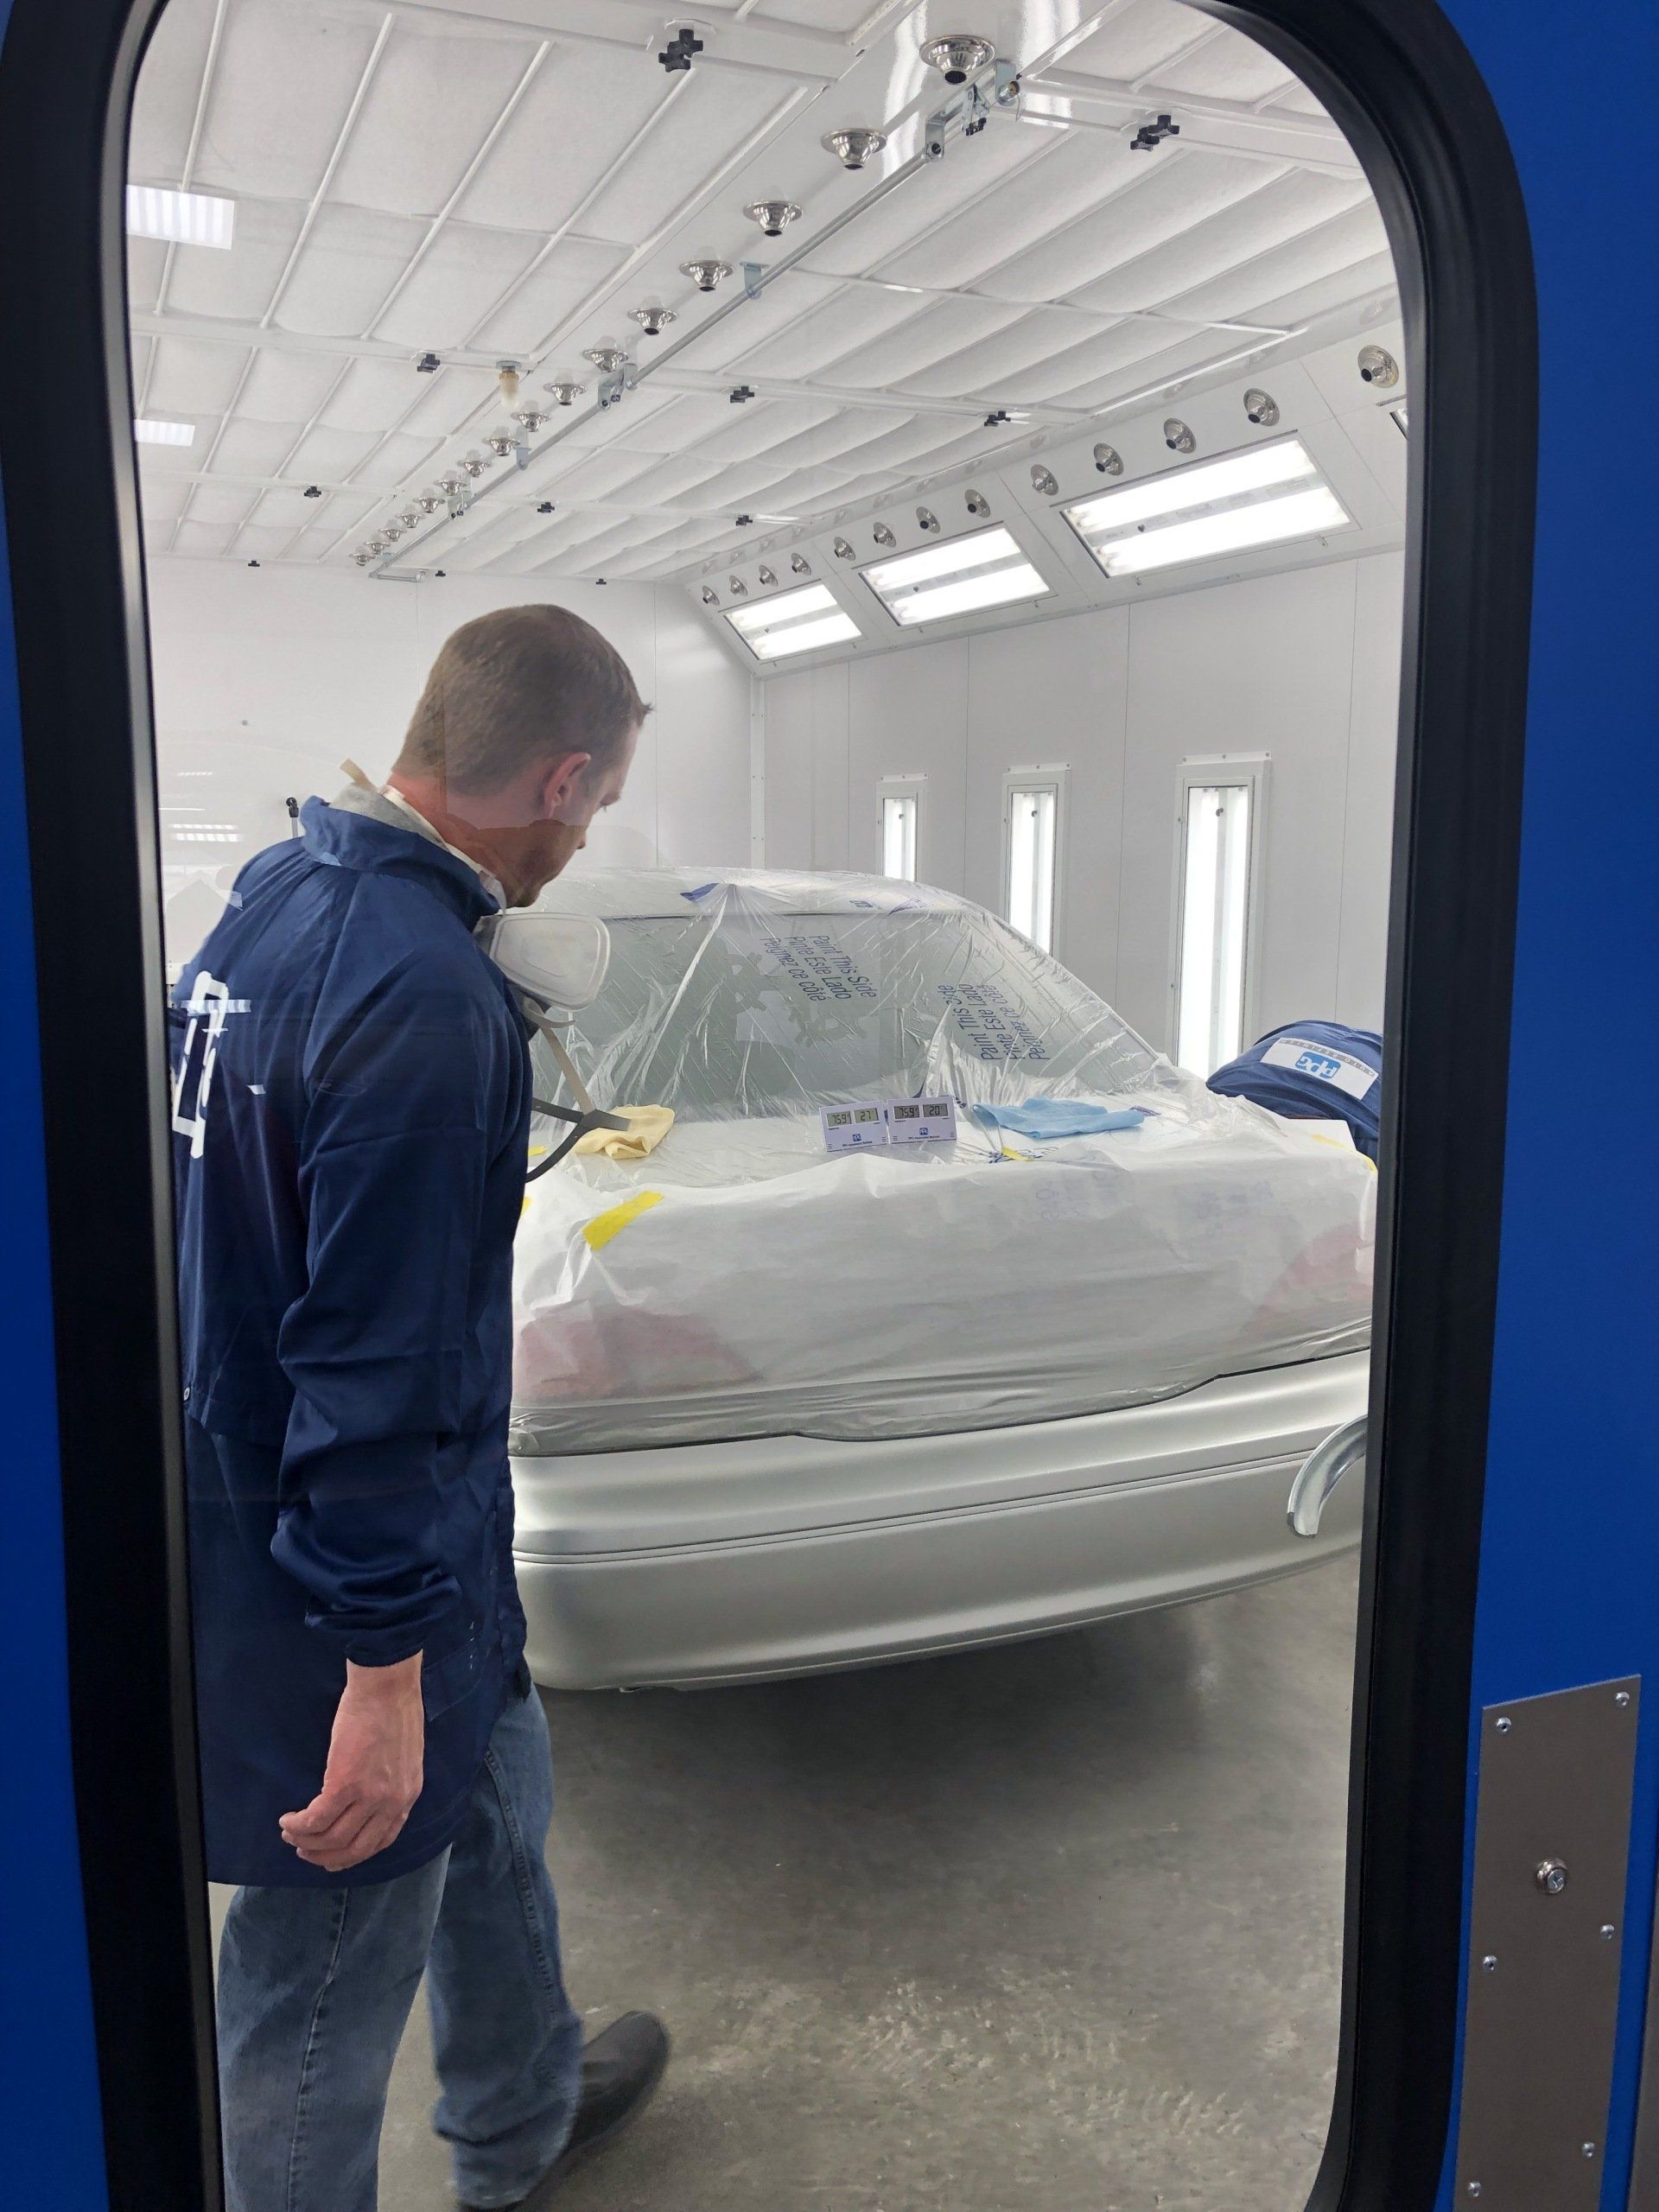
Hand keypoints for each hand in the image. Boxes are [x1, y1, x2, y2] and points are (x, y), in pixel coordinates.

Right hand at [279, 1654, 424, 1872]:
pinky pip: (316, 1820)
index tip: (334, 1856)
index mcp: (407, 1796)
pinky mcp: (345, 1784)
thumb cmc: (393, 1710)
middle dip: (325, 1857)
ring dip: (305, 1842)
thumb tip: (367, 1800)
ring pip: (331, 1839)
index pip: (380, 1842)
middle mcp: (392, 1803)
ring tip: (290, 1833)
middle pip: (354, 1850)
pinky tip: (288, 1820)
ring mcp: (369, 1797)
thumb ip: (390, 1783)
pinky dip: (298, 1825)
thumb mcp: (404, 1757)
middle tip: (305, 1852)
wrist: (387, 1686)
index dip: (353, 1854)